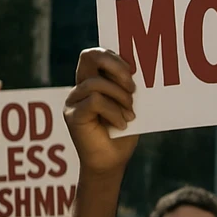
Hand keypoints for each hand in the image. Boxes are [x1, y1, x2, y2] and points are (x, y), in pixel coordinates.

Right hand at [64, 48, 139, 176]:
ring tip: (130, 113)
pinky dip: (114, 112)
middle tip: (133, 86)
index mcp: (93, 81)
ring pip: (97, 83)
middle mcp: (80, 87)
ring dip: (120, 97)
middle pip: (89, 56)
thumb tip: (143, 68)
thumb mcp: (130, 104)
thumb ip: (129, 86)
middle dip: (116, 66)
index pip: (97, 54)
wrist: (111, 162)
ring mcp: (74, 101)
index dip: (116, 58)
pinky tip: (123, 124)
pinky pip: (95, 102)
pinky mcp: (73, 115)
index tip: (135, 71)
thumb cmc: (124, 132)